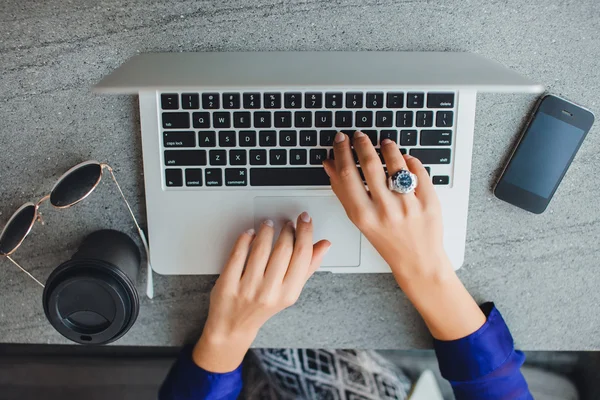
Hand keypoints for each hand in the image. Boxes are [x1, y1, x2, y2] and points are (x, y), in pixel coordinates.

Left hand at [192, 213, 329, 371]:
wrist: (232, 327)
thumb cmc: (262, 307)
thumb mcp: (289, 291)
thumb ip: (307, 267)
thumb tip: (324, 245)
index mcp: (288, 293)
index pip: (303, 255)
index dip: (306, 232)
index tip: (304, 219)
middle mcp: (269, 291)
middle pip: (284, 249)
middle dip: (287, 230)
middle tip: (287, 223)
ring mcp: (248, 288)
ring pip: (261, 248)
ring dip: (266, 230)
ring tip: (268, 225)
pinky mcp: (228, 284)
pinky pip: (238, 254)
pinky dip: (245, 238)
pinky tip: (249, 233)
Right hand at [323, 131, 484, 339]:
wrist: (418, 261)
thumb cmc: (386, 240)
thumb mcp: (360, 220)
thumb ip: (343, 192)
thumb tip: (329, 164)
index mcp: (363, 215)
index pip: (347, 174)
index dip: (341, 152)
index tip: (340, 140)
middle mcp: (385, 210)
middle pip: (369, 165)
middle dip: (362, 144)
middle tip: (359, 135)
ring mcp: (408, 205)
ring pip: (396, 164)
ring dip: (388, 147)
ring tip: (384, 142)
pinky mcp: (429, 201)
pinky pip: (418, 171)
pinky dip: (410, 160)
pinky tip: (404, 158)